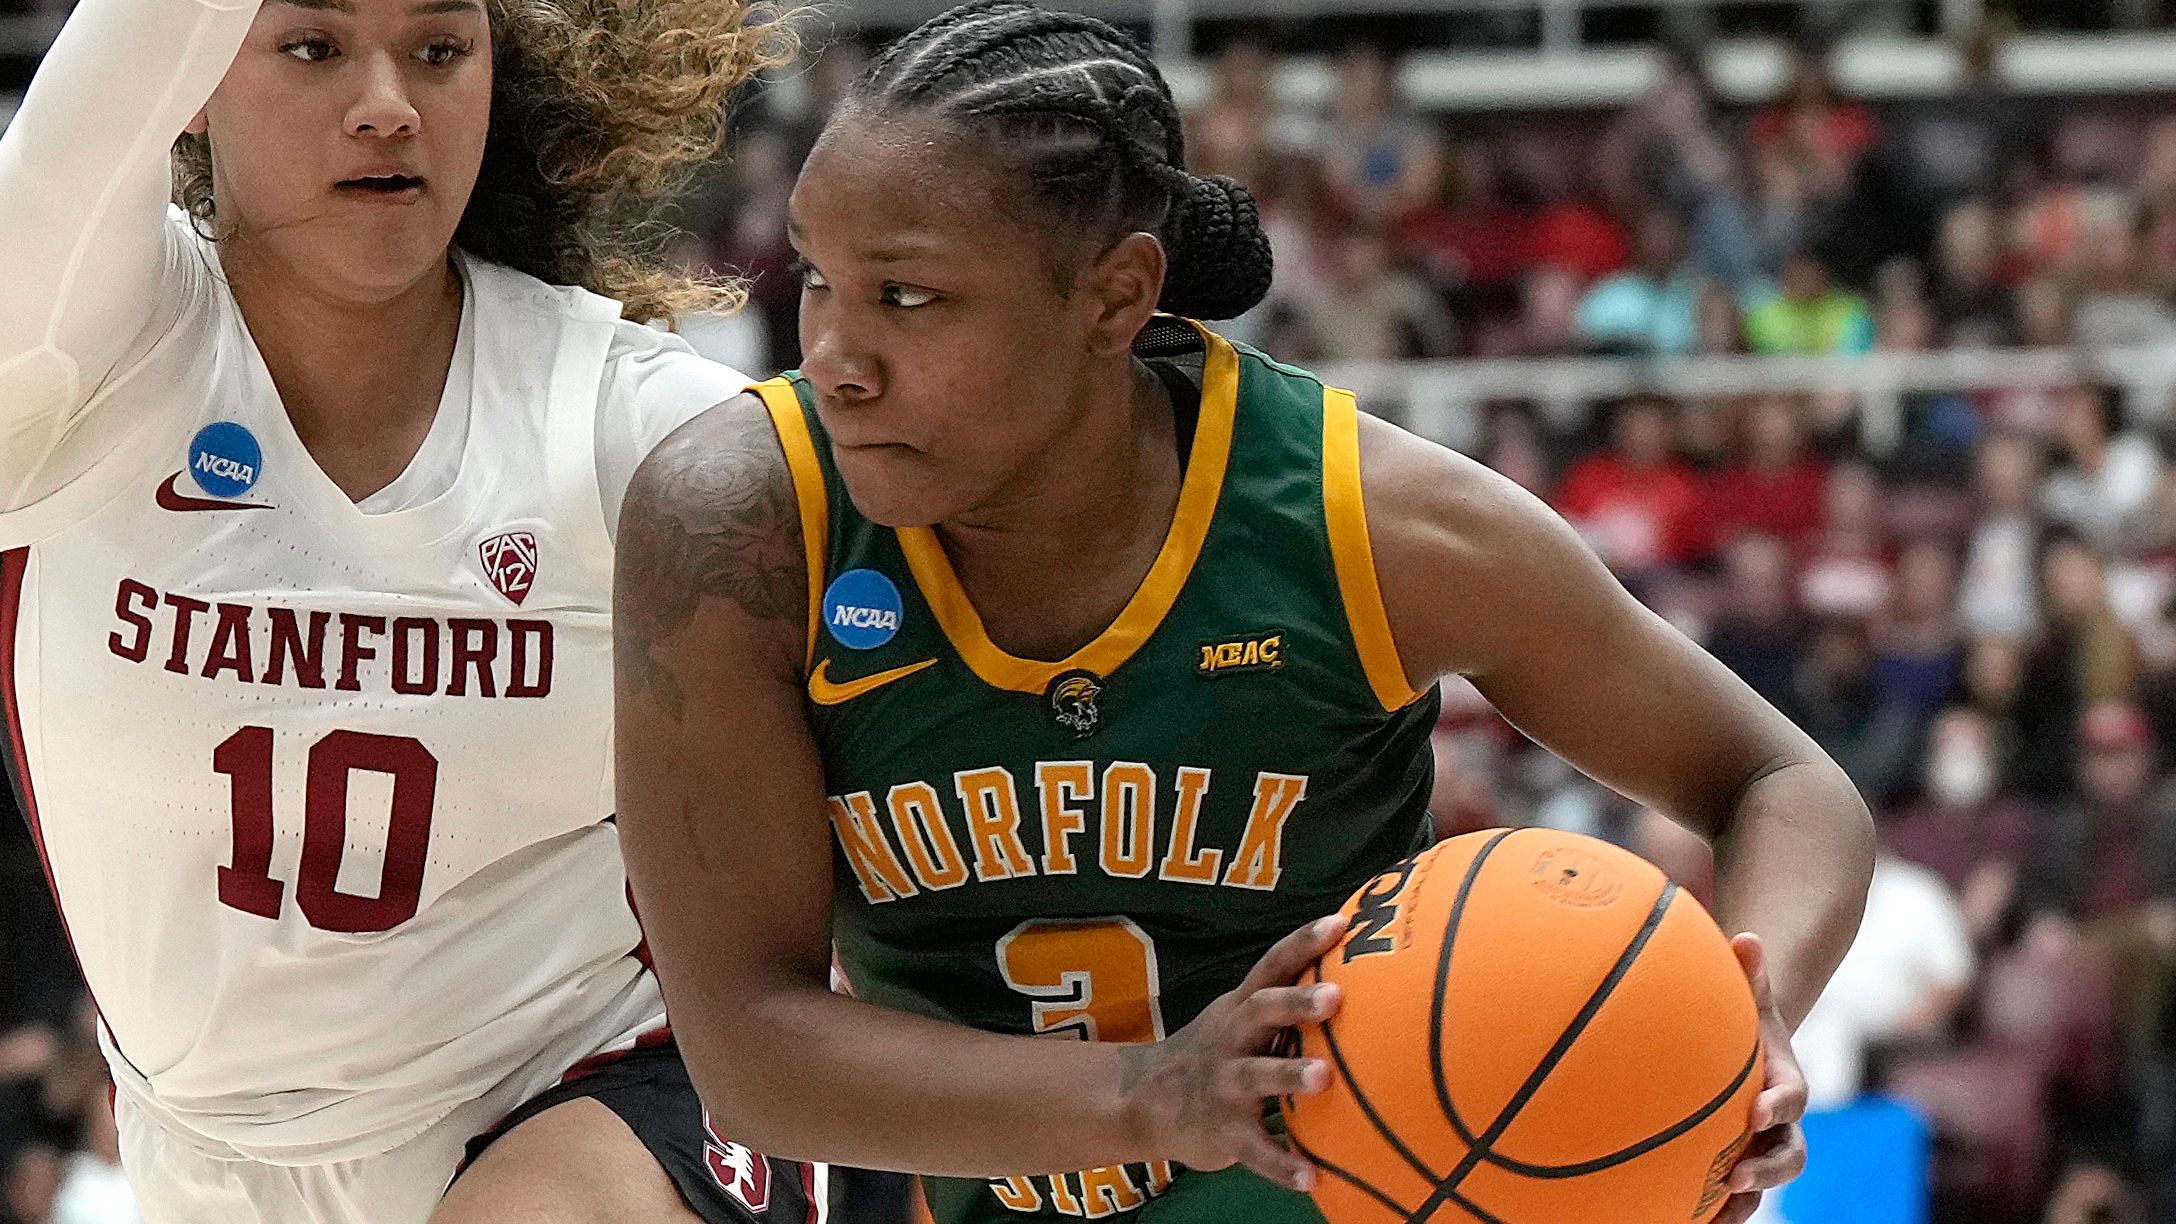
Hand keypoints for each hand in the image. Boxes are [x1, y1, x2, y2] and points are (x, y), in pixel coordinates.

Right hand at [1117, 913, 1347, 1191]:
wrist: (1142, 1099)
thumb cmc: (1216, 1053)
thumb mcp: (1239, 1019)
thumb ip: (1285, 1004)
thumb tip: (1360, 982)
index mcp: (1241, 1009)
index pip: (1273, 965)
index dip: (1304, 942)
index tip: (1341, 923)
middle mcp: (1231, 1039)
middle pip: (1261, 1011)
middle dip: (1296, 1002)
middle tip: (1334, 996)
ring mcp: (1223, 1086)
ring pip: (1256, 1076)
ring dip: (1288, 1075)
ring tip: (1322, 1076)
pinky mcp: (1222, 1132)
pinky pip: (1254, 1150)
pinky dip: (1281, 1164)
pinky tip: (1311, 1176)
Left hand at [1715, 933, 1808, 1223]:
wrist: (1747, 1046)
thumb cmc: (1743, 1017)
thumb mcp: (1749, 994)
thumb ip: (1750, 972)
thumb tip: (1746, 936)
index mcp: (1785, 1082)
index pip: (1793, 1098)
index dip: (1780, 1106)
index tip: (1758, 1112)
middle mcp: (1780, 1122)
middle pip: (1790, 1155)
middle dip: (1768, 1170)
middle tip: (1737, 1177)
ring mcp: (1761, 1147)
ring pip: (1764, 1181)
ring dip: (1745, 1201)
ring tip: (1716, 1218)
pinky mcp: (1739, 1160)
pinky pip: (1733, 1192)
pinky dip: (1716, 1209)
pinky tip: (1681, 1218)